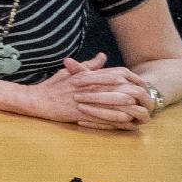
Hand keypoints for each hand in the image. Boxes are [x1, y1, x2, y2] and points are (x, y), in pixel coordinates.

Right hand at [23, 56, 153, 130]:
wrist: (35, 100)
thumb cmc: (52, 86)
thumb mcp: (71, 72)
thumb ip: (89, 65)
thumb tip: (102, 56)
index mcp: (88, 77)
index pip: (116, 76)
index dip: (131, 80)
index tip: (141, 84)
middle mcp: (89, 89)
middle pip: (119, 91)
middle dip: (135, 96)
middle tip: (146, 100)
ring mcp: (85, 102)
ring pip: (114, 107)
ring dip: (129, 111)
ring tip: (140, 114)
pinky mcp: (81, 114)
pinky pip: (103, 120)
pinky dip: (117, 122)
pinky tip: (127, 124)